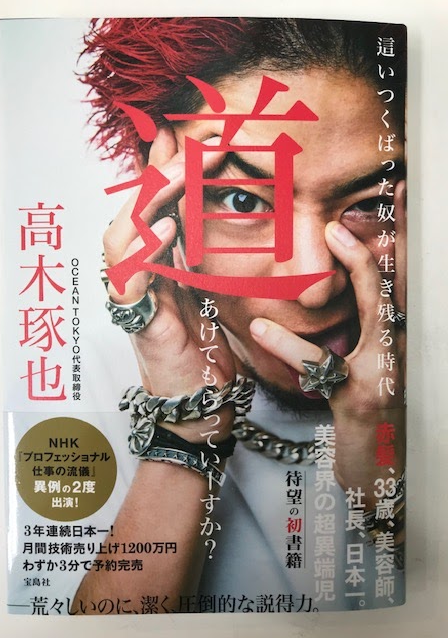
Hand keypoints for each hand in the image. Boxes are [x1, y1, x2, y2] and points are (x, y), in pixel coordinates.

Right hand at [103, 128, 236, 441]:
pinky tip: (167, 228)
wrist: (200, 398)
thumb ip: (211, 254)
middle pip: (135, 213)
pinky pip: (129, 283)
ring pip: (122, 238)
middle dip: (160, 174)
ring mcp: (134, 296)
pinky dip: (144, 253)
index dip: (163, 169)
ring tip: (178, 172)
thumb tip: (230, 217)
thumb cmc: (206, 345)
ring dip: (149, 202)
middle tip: (191, 143)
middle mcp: (139, 273)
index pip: (155, 206)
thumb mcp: (214, 290)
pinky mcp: (138, 322)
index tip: (185, 134)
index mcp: (158, 262)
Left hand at [249, 180, 405, 500]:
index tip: (395, 193)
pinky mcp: (358, 400)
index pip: (398, 275)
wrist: (380, 467)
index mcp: (394, 333)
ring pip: (377, 311)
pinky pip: (323, 367)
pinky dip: (292, 347)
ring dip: (359, 269)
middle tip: (374, 196)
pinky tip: (262, 330)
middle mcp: (398, 346)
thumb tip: (342, 275)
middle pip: (399, 282)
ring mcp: (384, 371)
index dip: (397, 233)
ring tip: (334, 232)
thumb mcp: (365, 360)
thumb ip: (358, 320)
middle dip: (391, 235)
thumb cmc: (367, 408)